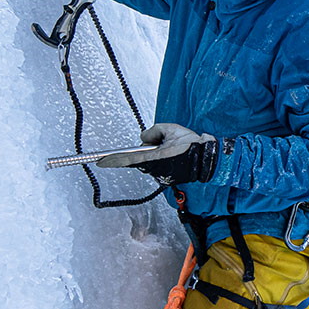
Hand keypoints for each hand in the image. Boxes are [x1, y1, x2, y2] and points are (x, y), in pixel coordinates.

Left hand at [97, 122, 218, 184]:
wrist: (207, 160)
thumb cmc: (191, 145)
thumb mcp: (170, 130)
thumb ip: (153, 131)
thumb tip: (144, 138)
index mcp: (154, 158)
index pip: (128, 159)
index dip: (113, 160)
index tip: (101, 161)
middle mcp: (155, 169)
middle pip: (140, 159)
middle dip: (145, 150)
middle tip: (160, 141)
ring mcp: (162, 175)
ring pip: (150, 163)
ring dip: (155, 155)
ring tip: (173, 147)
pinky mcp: (168, 178)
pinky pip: (159, 167)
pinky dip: (162, 160)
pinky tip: (175, 154)